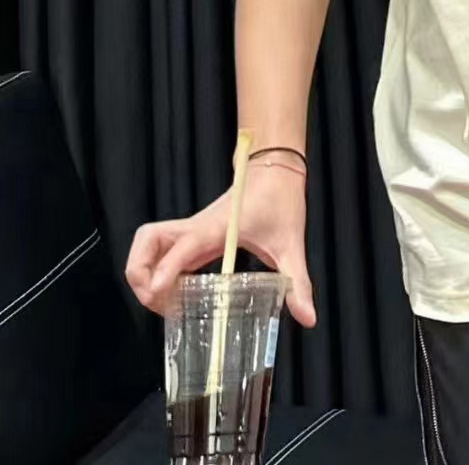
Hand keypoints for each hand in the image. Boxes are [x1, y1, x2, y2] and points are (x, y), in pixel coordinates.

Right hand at [125, 163, 316, 326]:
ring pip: (148, 241)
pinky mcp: (192, 232)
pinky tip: (172, 291)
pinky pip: (160, 247)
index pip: (183, 246)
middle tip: (158, 304)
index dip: (167, 270)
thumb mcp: (292, 245)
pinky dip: (154, 267)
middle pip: (148, 240)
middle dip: (140, 273)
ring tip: (160, 301)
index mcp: (217, 227)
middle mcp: (196, 226)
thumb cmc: (281, 201)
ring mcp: (191, 228)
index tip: (159, 295)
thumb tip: (308, 318)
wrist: (276, 169)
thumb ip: (298, 282)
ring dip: (142, 269)